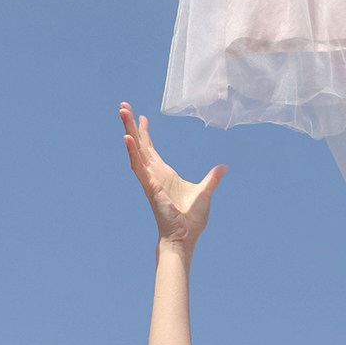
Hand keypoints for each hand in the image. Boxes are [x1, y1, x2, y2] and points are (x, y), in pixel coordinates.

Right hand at [120, 102, 226, 251]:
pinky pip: (139, 166)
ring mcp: (150, 180)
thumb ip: (212, 178)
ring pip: (136, 151)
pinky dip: (133, 152)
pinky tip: (127, 138)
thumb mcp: (205, 192)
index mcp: (164, 174)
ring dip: (129, 132)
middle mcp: (154, 174)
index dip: (145, 133)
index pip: (151, 149)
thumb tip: (223, 167)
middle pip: (140, 145)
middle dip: (131, 126)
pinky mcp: (150, 186)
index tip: (141, 116)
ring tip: (122, 113)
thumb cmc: (191, 220)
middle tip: (123, 106)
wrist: (185, 238)